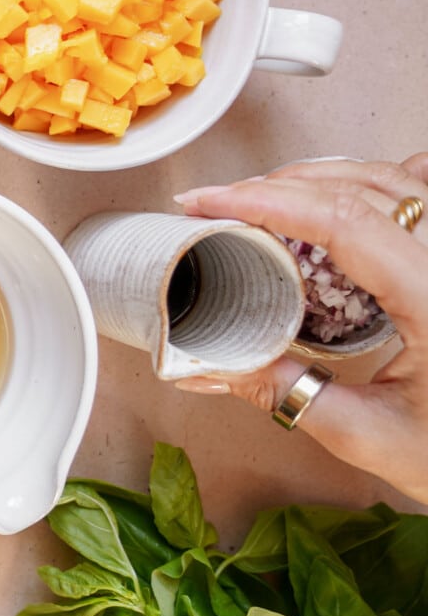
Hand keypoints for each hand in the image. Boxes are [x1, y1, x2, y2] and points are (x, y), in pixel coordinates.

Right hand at [173, 154, 427, 503]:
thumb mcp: (370, 436)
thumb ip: (288, 393)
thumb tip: (215, 360)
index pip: (343, 221)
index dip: (267, 200)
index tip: (209, 200)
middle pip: (361, 187)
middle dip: (280, 186)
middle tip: (220, 205)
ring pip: (393, 179)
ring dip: (321, 181)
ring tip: (264, 202)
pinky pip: (423, 192)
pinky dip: (378, 183)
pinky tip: (345, 199)